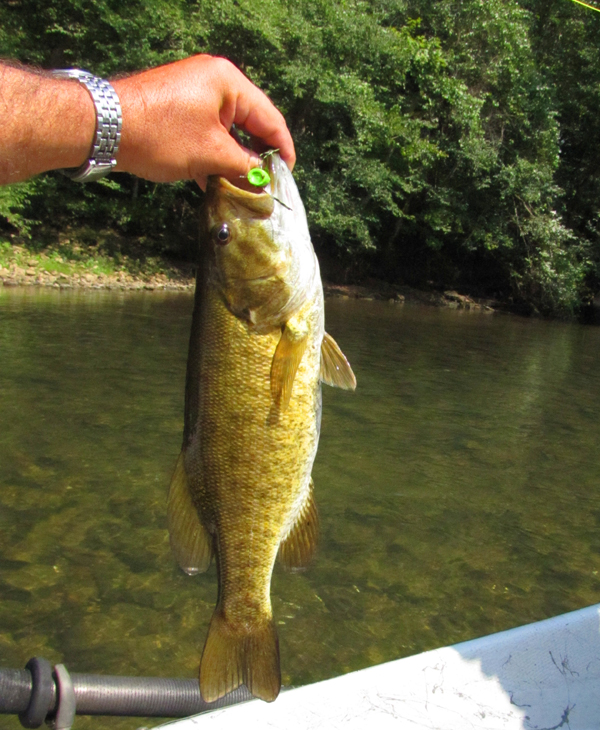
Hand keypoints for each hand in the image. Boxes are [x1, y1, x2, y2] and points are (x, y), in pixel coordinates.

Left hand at [112, 55, 295, 189]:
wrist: (105, 128)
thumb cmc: (160, 134)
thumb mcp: (211, 154)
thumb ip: (244, 166)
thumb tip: (262, 178)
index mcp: (228, 83)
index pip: (269, 118)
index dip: (282, 149)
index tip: (287, 175)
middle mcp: (213, 82)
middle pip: (248, 123)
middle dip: (256, 156)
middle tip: (265, 184)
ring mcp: (193, 94)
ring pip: (226, 131)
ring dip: (234, 160)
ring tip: (241, 188)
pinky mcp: (177, 109)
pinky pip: (206, 133)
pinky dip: (214, 155)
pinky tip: (215, 181)